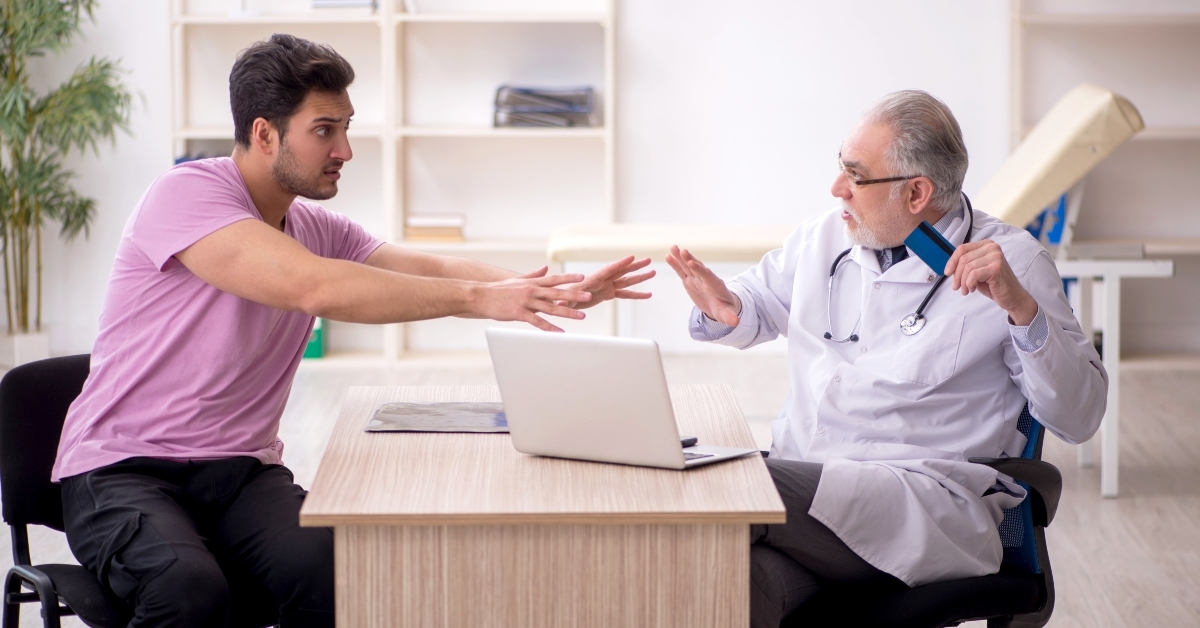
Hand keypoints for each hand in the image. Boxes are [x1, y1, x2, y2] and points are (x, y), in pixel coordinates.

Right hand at [472, 267, 592, 331]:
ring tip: (581, 316)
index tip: (583, 277)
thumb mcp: (517, 279)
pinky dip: (550, 328)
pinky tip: (560, 332)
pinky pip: (538, 322)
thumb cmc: (498, 290)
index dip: (569, 278)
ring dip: (567, 312)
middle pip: (557, 293)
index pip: (554, 279)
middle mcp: (531, 290)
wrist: (480, 296)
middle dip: (574, 294)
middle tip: (589, 296)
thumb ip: (533, 274)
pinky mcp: (519, 313)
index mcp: (532, 282)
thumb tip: (545, 268)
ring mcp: (526, 302)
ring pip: (551, 308)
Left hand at [558, 255, 654, 309]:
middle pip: (621, 272)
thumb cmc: (563, 298)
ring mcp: (608, 286)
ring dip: (640, 277)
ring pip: (627, 281)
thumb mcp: (564, 301)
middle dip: (635, 266)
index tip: (632, 257)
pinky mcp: (609, 294)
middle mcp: (603, 281)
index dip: (620, 264)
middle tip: (648, 260)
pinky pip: (625, 294)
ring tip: (653, 272)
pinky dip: (637, 295)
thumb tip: (560, 304)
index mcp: (593, 280)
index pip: (608, 270)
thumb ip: (565, 302)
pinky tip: (648, 294)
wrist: (564, 299)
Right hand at [665, 245, 740, 325]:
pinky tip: (668, 256)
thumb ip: (730, 316)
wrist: (720, 305)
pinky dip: (676, 264)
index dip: (700, 270)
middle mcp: (706, 280)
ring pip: (688, 267)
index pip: (708, 277)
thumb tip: (736, 322)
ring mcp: (697, 279)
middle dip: (690, 260)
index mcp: (716, 286)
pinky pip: (682, 271)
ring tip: (673, 247)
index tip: (692, 263)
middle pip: (698, 268)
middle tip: (683, 251)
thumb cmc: (725, 309)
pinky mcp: (690, 281)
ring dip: (681, 257)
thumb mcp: (727, 314)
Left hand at [944, 239, 1038, 324]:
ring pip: (967, 267)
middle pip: (963, 259)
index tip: (947, 273)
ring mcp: (995, 256)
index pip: (962, 249)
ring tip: (966, 290)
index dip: (952, 261)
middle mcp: (992, 247)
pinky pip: (973, 274)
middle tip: (957, 287)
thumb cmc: (994, 284)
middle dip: (957, 275)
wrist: (1012, 297)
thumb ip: (966, 265)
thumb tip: (949, 267)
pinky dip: (969, 284)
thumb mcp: (977, 271)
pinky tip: (972, 289)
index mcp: (986, 245)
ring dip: (963, 282)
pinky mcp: (996, 268)